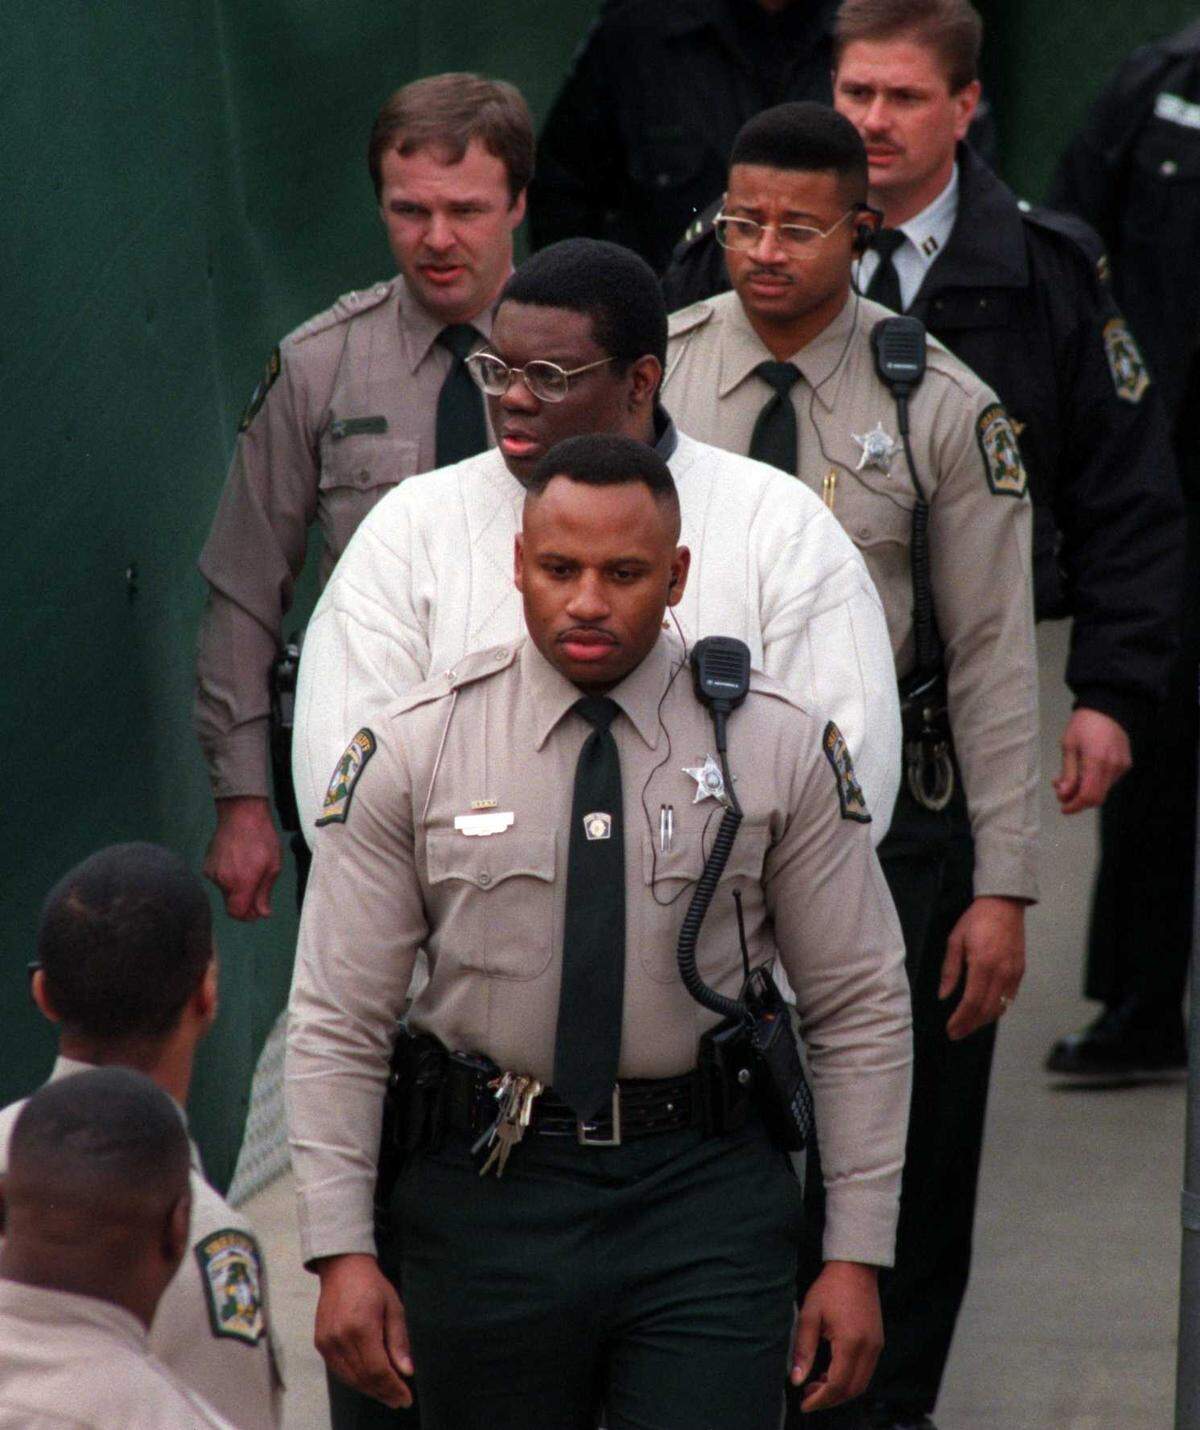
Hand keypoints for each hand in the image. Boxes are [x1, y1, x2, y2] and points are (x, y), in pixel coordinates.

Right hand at [202, 796, 281, 920]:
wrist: (241, 814)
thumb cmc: (262, 838)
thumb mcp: (273, 866)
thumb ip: (265, 893)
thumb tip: (262, 914)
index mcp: (241, 883)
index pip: (237, 913)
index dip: (247, 916)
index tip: (257, 910)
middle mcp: (222, 881)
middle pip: (231, 904)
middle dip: (244, 901)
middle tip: (258, 887)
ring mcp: (212, 872)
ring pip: (225, 891)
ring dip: (236, 887)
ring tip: (249, 867)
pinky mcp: (207, 865)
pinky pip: (218, 879)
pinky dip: (228, 877)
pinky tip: (237, 861)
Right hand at [314, 1254, 413, 1407]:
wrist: (343, 1268)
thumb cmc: (372, 1285)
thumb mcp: (393, 1307)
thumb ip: (399, 1341)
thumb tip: (407, 1371)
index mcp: (361, 1327)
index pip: (377, 1370)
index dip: (392, 1387)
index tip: (406, 1398)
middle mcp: (340, 1338)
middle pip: (363, 1378)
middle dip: (383, 1392)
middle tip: (399, 1400)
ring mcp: (327, 1342)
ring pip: (350, 1378)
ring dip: (370, 1390)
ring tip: (387, 1394)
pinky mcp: (320, 1343)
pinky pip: (339, 1371)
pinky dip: (355, 1380)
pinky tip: (368, 1382)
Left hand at [790, 1260, 881, 1411]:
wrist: (854, 1268)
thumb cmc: (829, 1288)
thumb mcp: (810, 1315)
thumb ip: (803, 1350)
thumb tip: (796, 1380)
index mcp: (851, 1343)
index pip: (838, 1385)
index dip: (820, 1399)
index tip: (803, 1403)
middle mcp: (869, 1349)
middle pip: (852, 1390)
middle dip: (830, 1399)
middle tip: (808, 1394)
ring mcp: (877, 1347)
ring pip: (861, 1384)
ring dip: (840, 1391)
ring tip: (817, 1384)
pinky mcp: (878, 1343)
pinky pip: (866, 1372)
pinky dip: (850, 1380)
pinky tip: (831, 1372)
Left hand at [940, 896, 1024, 1039]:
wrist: (1003, 904)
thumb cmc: (975, 920)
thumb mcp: (955, 940)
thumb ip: (950, 970)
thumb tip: (944, 995)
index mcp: (983, 964)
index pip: (972, 1001)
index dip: (961, 1019)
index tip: (951, 1029)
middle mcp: (1002, 972)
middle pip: (987, 1009)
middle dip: (971, 1025)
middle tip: (956, 1034)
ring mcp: (1014, 973)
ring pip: (1000, 1007)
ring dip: (983, 1021)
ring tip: (968, 1026)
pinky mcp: (1021, 971)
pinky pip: (1009, 998)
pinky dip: (997, 1009)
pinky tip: (985, 1012)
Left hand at [1052, 708, 1131, 814]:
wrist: (1107, 708)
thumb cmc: (1083, 724)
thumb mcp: (1068, 746)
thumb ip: (1067, 773)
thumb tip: (1063, 795)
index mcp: (1096, 761)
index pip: (1088, 795)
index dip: (1075, 806)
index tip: (1063, 808)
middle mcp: (1112, 767)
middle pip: (1097, 797)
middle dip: (1078, 800)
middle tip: (1062, 792)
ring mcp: (1122, 766)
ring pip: (1102, 790)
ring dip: (1085, 790)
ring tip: (1069, 778)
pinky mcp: (1125, 764)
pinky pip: (1109, 781)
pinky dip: (1095, 782)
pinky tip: (1084, 772)